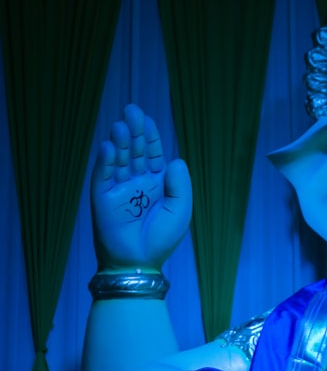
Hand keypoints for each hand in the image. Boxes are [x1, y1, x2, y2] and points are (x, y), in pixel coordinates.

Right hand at [90, 104, 191, 270]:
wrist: (140, 260)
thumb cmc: (162, 237)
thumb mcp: (180, 209)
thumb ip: (180, 185)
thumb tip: (176, 159)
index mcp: (156, 182)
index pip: (151, 153)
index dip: (149, 136)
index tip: (147, 119)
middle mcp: (136, 181)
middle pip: (133, 150)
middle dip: (133, 131)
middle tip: (132, 110)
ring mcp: (118, 188)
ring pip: (118, 159)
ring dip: (118, 142)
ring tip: (121, 126)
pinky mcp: (101, 198)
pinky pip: (102, 176)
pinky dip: (105, 162)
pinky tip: (108, 148)